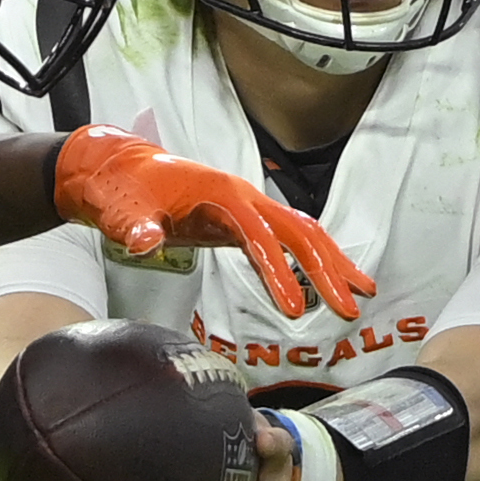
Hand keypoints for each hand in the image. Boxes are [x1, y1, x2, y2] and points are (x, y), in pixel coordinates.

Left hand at [53, 126, 373, 319]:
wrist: (117, 172)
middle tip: (349, 308)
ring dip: (332, 261)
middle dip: (327, 270)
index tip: (296, 309)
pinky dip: (313, 256)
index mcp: (220, 193)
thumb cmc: (122, 191)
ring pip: (302, 231)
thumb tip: (142, 240)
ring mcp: (246, 206)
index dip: (279, 274)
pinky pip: (288, 236)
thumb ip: (135, 227)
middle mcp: (243, 196)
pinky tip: (330, 278)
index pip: (259, 237)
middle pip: (297, 231)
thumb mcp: (121, 210)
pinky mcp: (243, 219)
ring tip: (362, 292)